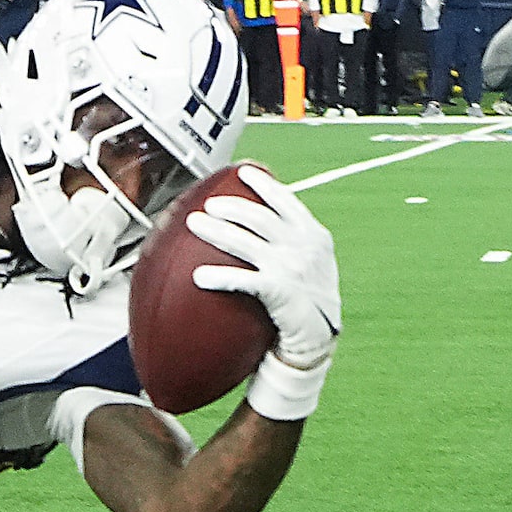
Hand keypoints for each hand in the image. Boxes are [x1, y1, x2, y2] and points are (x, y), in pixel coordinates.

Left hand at [182, 164, 341, 370]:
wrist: (318, 340)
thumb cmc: (309, 303)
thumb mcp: (313, 265)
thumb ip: (295, 243)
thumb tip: (262, 224)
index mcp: (315, 235)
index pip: (287, 201)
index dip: (264, 184)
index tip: (243, 171)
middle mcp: (304, 246)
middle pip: (260, 217)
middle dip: (231, 206)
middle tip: (208, 204)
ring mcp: (291, 267)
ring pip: (245, 241)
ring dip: (216, 231)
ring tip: (193, 223)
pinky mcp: (279, 290)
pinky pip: (242, 279)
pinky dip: (218, 276)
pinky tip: (198, 277)